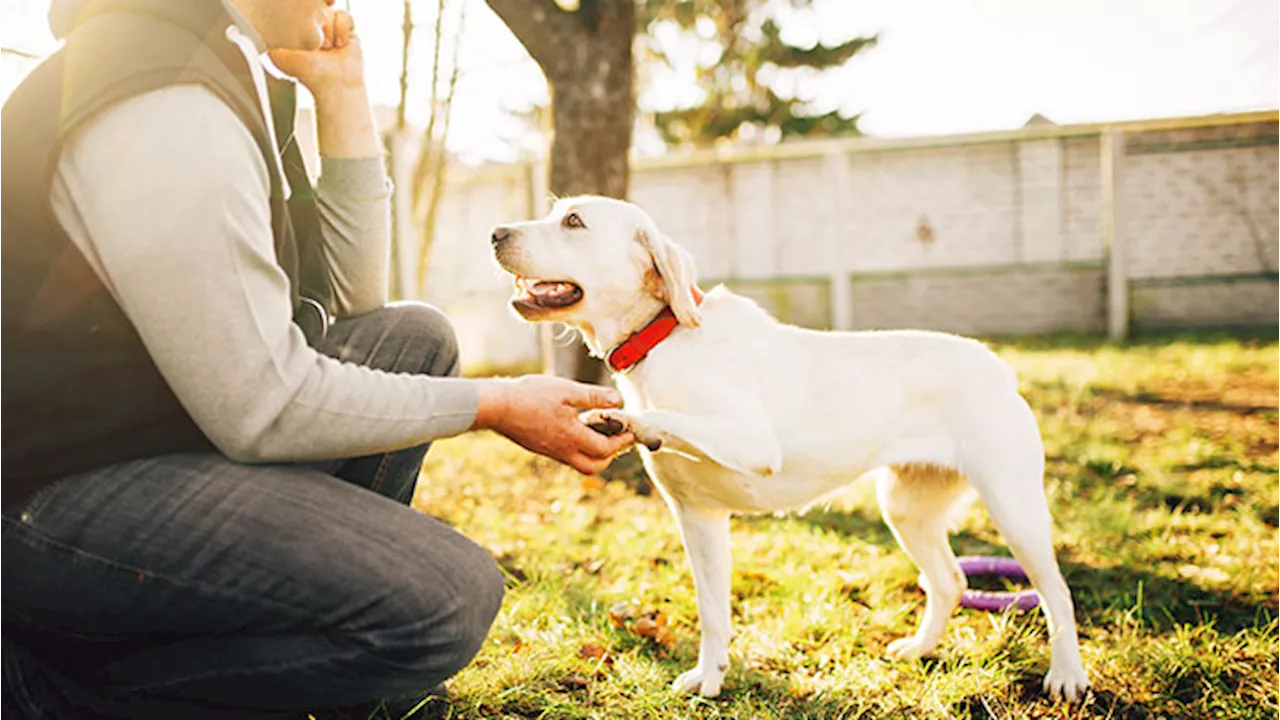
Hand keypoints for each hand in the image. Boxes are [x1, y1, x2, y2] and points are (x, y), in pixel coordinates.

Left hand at [268, 9, 364, 98]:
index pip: (296, 7)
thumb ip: (263, 38)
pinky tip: (339, 45)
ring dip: (329, 32)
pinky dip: (341, 31)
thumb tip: (245, 26)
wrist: (333, 84)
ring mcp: (329, 25)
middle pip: (313, 7)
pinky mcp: (346, 28)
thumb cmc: (306, 73)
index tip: (301, 39)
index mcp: (294, 26)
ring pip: (328, 10)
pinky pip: (343, 15)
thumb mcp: (276, 55)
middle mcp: (311, 24)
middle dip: (315, 27)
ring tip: (327, 48)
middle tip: (315, 47)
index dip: (299, 18)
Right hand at [473, 376, 635, 475]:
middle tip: (616, 436)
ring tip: (598, 431)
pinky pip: (566, 456)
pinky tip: (576, 428)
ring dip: (595, 452)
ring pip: (580, 463)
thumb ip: (594, 397)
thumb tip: (619, 401)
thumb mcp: (567, 390)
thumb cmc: (531, 395)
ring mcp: (550, 451)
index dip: (622, 440)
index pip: (606, 449)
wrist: (497, 407)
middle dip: (610, 454)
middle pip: (595, 466)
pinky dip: (579, 448)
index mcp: (573, 437)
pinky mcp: (541, 448)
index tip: (629, 429)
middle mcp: (563, 450)